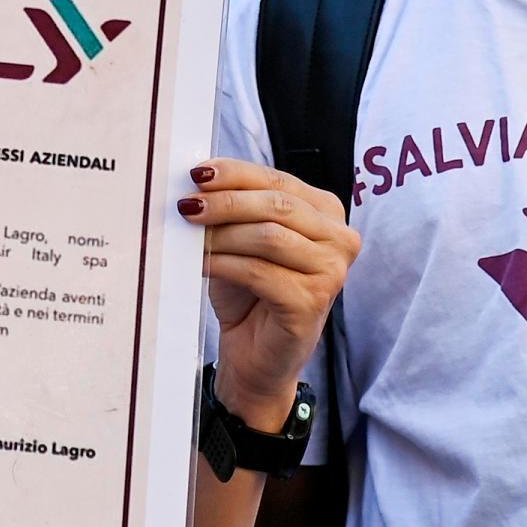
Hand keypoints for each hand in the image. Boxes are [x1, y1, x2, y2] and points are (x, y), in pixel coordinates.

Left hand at [186, 159, 357, 430]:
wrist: (254, 353)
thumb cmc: (249, 291)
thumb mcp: (242, 237)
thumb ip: (234, 205)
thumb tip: (198, 178)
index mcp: (326, 212)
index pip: (278, 180)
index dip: (235, 173)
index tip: (197, 173)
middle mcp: (339, 239)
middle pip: (276, 205)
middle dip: (226, 202)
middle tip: (187, 206)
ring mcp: (331, 273)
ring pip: (268, 236)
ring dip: (222, 234)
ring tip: (191, 238)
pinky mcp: (312, 303)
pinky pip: (259, 272)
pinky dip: (224, 264)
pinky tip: (201, 264)